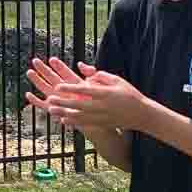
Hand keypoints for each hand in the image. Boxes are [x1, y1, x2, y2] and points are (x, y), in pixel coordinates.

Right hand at [25, 54, 88, 117]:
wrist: (94, 119)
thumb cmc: (95, 103)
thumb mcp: (94, 85)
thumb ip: (89, 73)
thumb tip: (80, 64)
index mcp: (73, 83)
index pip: (64, 71)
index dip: (58, 66)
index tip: (52, 59)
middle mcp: (63, 90)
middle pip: (51, 77)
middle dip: (43, 69)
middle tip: (35, 61)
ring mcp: (58, 99)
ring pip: (44, 88)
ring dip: (37, 80)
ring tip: (30, 72)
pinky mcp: (54, 109)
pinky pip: (42, 104)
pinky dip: (35, 100)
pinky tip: (28, 94)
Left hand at [26, 61, 147, 133]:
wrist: (141, 114)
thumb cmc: (129, 94)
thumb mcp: (116, 80)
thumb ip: (98, 74)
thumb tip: (82, 68)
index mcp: (106, 93)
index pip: (85, 90)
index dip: (70, 89)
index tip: (58, 86)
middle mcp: (103, 106)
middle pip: (79, 104)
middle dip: (63, 102)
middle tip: (50, 99)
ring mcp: (102, 117)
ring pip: (79, 116)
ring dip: (64, 112)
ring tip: (51, 109)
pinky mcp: (102, 124)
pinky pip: (84, 123)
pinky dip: (73, 122)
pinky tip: (62, 119)